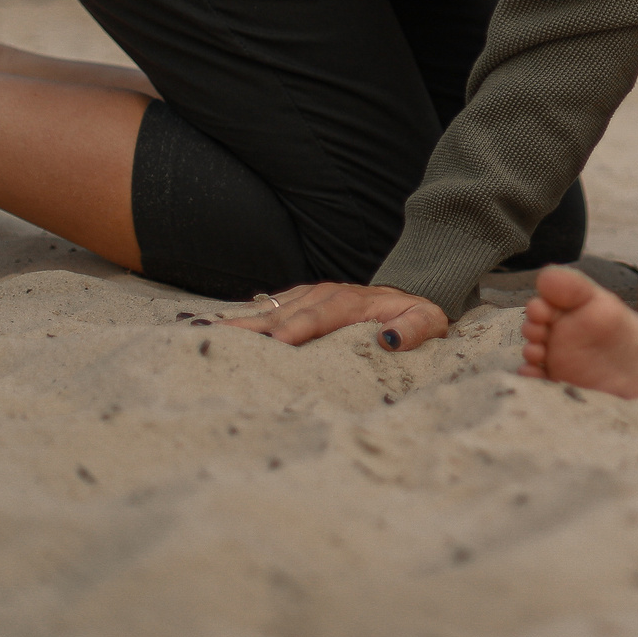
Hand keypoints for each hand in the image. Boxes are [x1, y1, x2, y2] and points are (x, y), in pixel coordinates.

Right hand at [217, 282, 450, 349]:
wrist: (405, 297)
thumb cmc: (415, 316)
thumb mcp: (428, 321)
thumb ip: (414, 330)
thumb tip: (388, 339)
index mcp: (354, 302)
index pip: (322, 314)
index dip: (300, 327)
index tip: (278, 342)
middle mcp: (324, 295)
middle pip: (286, 312)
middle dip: (256, 327)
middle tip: (222, 341)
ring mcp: (307, 297)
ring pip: (270, 310)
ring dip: (242, 324)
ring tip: (209, 337)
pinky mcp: (297, 303)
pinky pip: (267, 310)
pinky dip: (243, 319)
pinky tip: (215, 330)